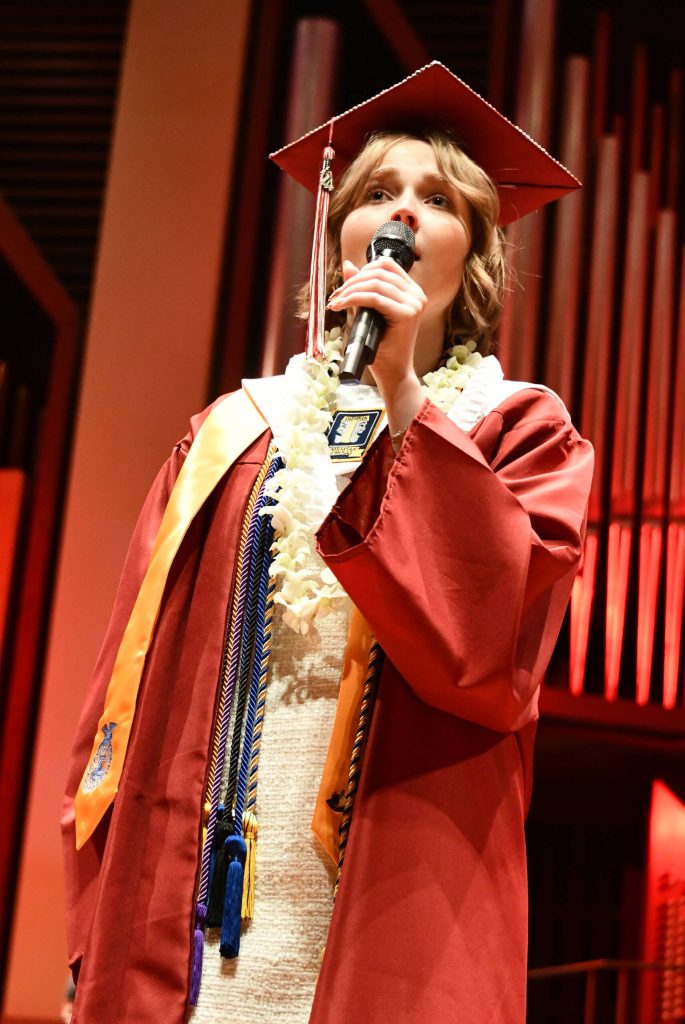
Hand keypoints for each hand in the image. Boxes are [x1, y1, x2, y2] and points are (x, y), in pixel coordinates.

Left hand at [328, 257, 426, 447]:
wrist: (392, 372)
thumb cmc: (380, 346)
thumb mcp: (367, 311)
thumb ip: (360, 288)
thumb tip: (348, 265)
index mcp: (412, 291)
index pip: (387, 264)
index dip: (363, 269)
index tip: (346, 285)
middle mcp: (417, 294)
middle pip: (379, 271)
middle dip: (352, 281)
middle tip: (336, 295)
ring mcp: (414, 303)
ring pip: (375, 283)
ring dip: (350, 289)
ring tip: (336, 302)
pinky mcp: (407, 314)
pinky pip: (374, 298)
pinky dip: (354, 298)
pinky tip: (341, 305)